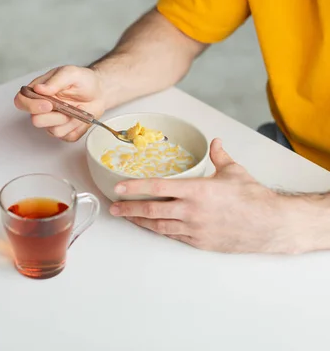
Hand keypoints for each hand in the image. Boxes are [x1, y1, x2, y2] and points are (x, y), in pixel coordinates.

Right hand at [14, 66, 105, 141]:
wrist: (99, 92)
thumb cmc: (83, 81)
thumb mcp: (70, 73)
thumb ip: (55, 81)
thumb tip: (39, 88)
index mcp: (37, 92)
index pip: (21, 102)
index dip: (31, 106)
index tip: (48, 104)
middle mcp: (41, 109)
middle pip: (35, 121)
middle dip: (54, 116)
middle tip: (66, 107)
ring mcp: (52, 122)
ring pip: (53, 130)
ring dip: (68, 121)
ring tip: (77, 109)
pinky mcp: (64, 132)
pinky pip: (67, 137)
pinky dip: (78, 127)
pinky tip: (80, 117)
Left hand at [109, 139, 321, 253]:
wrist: (271, 225)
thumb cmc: (253, 198)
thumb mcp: (234, 171)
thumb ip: (219, 156)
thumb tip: (215, 143)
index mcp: (197, 190)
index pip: (158, 188)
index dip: (135, 188)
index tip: (119, 188)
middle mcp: (191, 211)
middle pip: (152, 210)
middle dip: (130, 209)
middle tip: (114, 207)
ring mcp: (194, 229)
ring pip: (159, 226)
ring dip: (140, 222)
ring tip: (126, 217)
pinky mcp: (199, 242)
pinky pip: (173, 236)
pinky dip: (160, 231)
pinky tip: (151, 227)